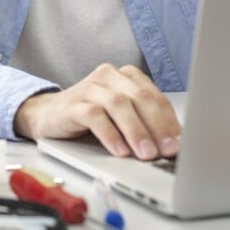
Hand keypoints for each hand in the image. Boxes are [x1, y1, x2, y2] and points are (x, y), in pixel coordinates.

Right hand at [13, 64, 180, 159]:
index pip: (155, 97)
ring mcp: (89, 88)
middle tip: (167, 150)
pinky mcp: (72, 104)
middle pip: (140, 98)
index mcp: (126, 76)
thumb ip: (144, 123)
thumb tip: (173, 145)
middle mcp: (109, 76)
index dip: (170, 121)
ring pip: (118, 105)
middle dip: (157, 126)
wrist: (48, 114)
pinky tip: (119, 150)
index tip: (180, 144)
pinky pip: (94, 116)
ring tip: (146, 153)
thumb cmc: (91, 117)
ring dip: (135, 131)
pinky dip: (110, 134)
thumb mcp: (121, 117)